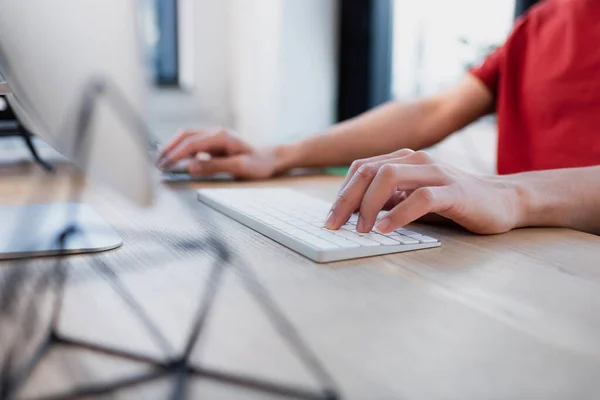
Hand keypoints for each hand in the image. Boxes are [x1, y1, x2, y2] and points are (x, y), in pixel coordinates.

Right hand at [157, 128, 277, 178]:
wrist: (271, 159)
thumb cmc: (259, 164)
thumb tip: (191, 167)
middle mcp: (215, 133)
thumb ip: (215, 167)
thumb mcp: (239, 168)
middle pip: (185, 136)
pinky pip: (193, 144)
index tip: (164, 166)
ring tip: (162, 162)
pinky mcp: (214, 144)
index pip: (191, 144)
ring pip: (187, 138)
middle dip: (168, 149)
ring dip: (173, 148)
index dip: (175, 155)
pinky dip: (182, 151)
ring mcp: (214, 137)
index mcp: (220, 137)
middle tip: (156, 163)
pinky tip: (176, 161)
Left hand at [324, 149, 521, 234]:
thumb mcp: (412, 197)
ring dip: (368, 205)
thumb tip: (352, 214)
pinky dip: (399, 214)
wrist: (502, 201)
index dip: (342, 193)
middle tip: (335, 226)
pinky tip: (386, 229)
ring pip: (389, 177)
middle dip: (346, 200)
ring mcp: (436, 173)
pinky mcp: (454, 191)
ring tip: (361, 229)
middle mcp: (416, 160)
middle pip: (368, 171)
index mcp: (403, 159)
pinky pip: (420, 198)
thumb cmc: (453, 201)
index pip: (361, 168)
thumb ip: (388, 198)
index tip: (331, 219)